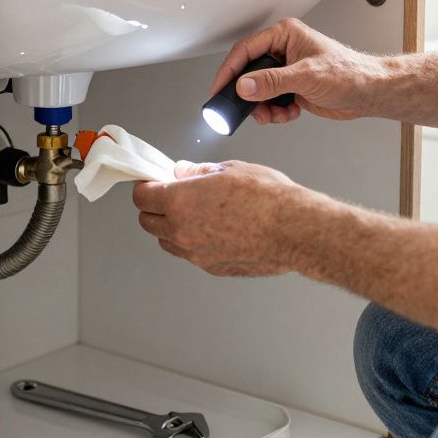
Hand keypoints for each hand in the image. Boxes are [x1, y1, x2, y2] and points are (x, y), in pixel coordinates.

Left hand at [132, 160, 322, 276]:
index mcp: (180, 202)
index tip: (152, 181)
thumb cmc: (267, 197)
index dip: (145, 185)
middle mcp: (182, 232)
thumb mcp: (228, 170)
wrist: (294, 229)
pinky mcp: (213, 267)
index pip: (142, 196)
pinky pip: (191, 254)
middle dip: (153, 207)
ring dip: (170, 227)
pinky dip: (192, 242)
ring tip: (194, 212)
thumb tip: (182, 172)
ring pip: (167, 241)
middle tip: (170, 194)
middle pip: (148, 222)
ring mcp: (196, 254)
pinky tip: (213, 228)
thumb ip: (197, 173)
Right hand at [209, 18, 387, 124]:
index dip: (229, 70)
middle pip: (249, 72)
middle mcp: (284, 50)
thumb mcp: (306, 76)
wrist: (370, 93)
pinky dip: (276, 112)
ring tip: (273, 114)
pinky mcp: (292, 87)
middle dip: (249, 94)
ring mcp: (287, 70)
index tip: (219, 88)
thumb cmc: (350, 73)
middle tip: (245, 108)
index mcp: (285, 35)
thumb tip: (244, 86)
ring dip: (263, 107)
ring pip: (259, 90)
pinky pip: (271, 101)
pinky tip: (289, 113)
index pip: (245, 50)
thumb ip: (272, 82)